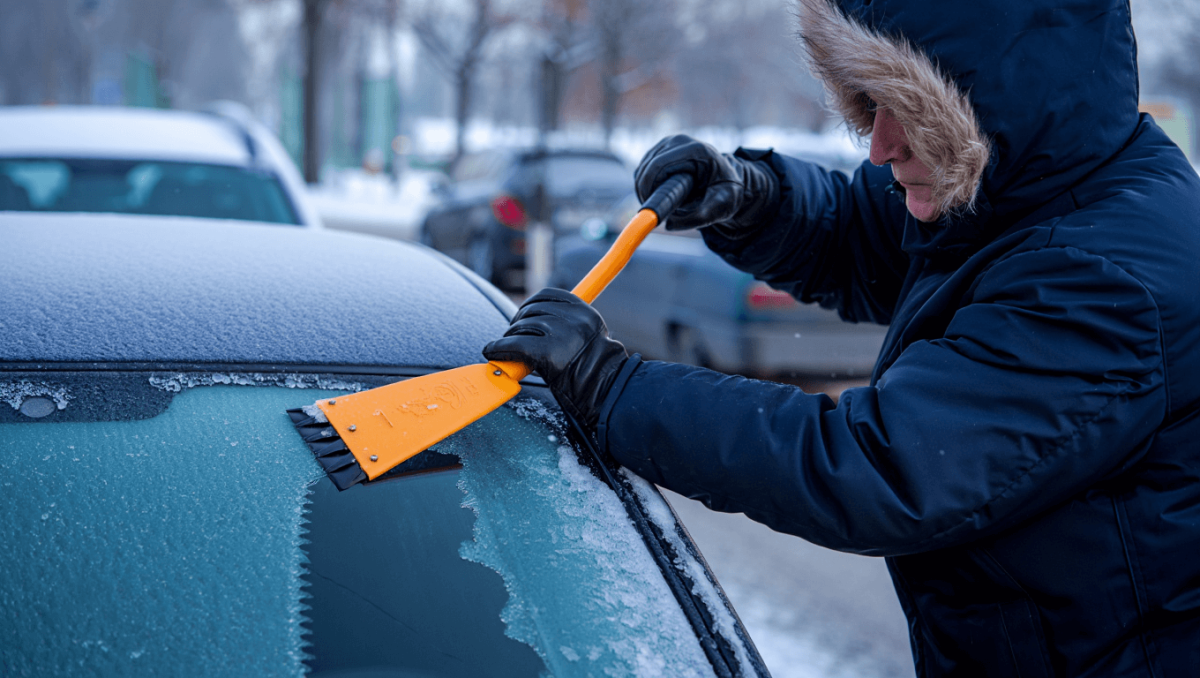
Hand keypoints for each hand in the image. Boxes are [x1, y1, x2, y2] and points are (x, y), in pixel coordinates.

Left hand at [483, 288, 627, 429]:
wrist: (609, 394)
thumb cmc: (597, 373)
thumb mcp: (587, 339)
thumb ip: (566, 326)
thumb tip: (530, 323)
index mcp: (584, 312)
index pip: (547, 295)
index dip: (529, 305)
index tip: (522, 316)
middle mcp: (574, 318)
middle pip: (531, 309)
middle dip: (517, 323)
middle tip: (513, 337)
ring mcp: (562, 334)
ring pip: (521, 326)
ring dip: (510, 337)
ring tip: (510, 351)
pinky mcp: (549, 352)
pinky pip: (515, 344)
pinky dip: (499, 347)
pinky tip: (492, 351)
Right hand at [634, 135, 780, 234]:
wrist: (729, 180)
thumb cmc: (727, 192)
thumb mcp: (722, 207)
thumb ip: (700, 217)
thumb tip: (669, 224)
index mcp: (696, 150)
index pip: (658, 166)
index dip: (648, 189)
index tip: (653, 209)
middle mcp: (681, 141)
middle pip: (647, 167)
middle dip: (645, 192)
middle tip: (655, 213)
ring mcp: (670, 142)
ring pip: (642, 168)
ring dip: (645, 189)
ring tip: (661, 205)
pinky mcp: (663, 148)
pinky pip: (643, 168)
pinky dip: (646, 184)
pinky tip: (659, 196)